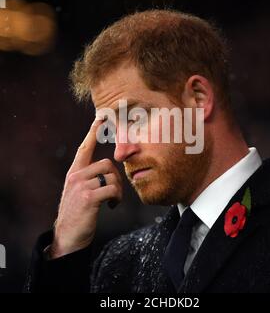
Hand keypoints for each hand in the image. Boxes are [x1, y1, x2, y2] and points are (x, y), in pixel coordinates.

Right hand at [50, 120, 121, 258]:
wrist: (67, 236)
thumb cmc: (78, 213)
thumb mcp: (79, 192)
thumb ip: (89, 178)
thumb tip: (107, 171)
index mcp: (74, 173)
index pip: (84, 148)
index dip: (93, 132)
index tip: (100, 118)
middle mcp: (76, 176)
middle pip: (107, 163)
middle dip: (116, 177)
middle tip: (115, 192)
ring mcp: (81, 186)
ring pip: (111, 176)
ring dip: (117, 189)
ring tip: (112, 200)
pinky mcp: (88, 197)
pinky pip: (112, 189)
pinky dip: (116, 198)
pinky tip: (110, 205)